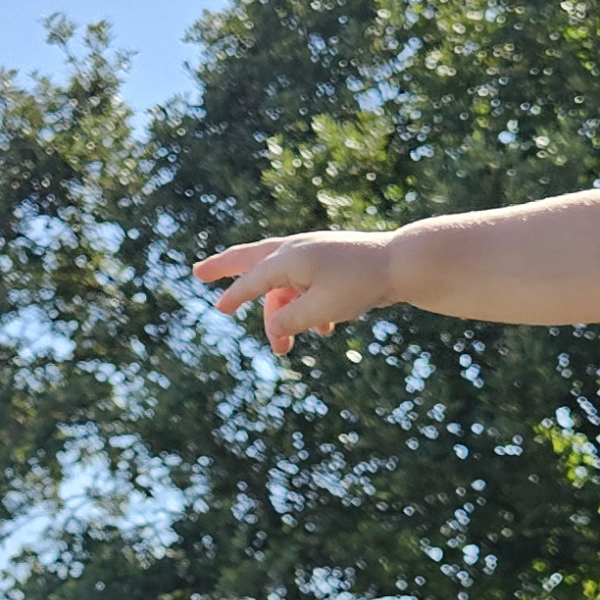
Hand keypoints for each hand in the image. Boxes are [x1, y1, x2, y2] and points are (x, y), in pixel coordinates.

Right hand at [192, 230, 398, 353]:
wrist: (401, 264)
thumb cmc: (360, 284)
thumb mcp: (321, 310)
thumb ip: (290, 320)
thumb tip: (273, 328)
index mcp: (289, 259)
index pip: (252, 281)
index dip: (235, 297)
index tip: (220, 310)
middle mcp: (295, 250)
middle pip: (251, 259)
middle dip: (225, 269)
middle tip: (198, 273)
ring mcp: (311, 252)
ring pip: (280, 282)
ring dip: (281, 315)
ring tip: (283, 349)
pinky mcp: (327, 261)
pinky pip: (304, 286)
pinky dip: (306, 308)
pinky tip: (325, 331)